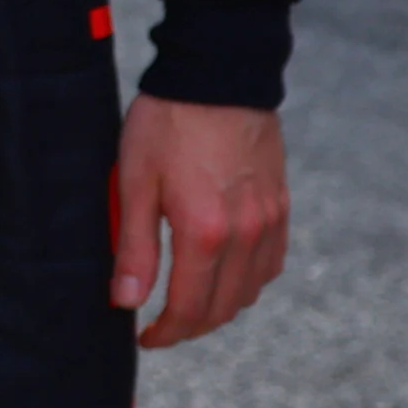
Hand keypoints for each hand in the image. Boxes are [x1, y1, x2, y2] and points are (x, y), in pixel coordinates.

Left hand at [110, 94, 287, 348]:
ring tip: (188, 299)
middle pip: (222, 308)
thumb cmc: (167, 121)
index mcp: (204, 232)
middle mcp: (245, 234)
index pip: (189, 309)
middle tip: (161, 324)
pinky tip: (225, 271)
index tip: (144, 337)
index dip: (165, 333)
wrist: (217, 71)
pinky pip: (271, 263)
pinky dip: (248, 280)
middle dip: (190, 326)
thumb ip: (133, 247)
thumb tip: (126, 302)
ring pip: (250, 291)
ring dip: (220, 306)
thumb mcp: (135, 180)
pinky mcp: (281, 205)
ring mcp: (269, 221)